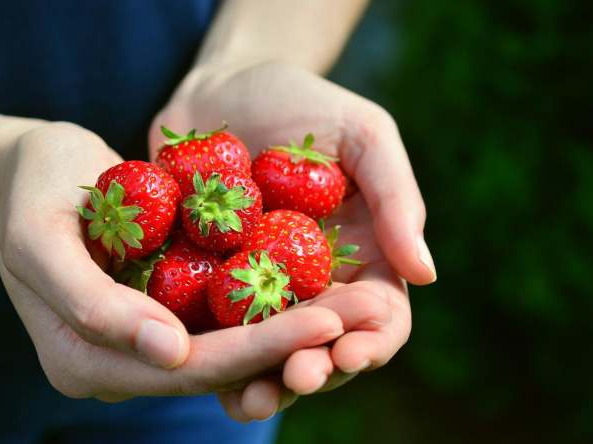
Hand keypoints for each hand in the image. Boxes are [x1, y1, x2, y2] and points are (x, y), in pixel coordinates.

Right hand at [0, 122, 344, 407]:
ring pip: (228, 347)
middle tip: (359, 315)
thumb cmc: (31, 192)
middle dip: (290, 344)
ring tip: (358, 306)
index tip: (323, 322)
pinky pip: (223, 317)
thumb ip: (92, 304)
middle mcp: (119, 366)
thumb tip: (170, 354)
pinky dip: (268, 306)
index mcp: (83, 362)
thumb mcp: (40, 241)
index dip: (255, 350)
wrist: (32, 168)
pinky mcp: (163, 310)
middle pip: (217, 367)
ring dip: (292, 330)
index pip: (184, 368)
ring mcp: (144, 342)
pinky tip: (320, 286)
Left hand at [150, 61, 434, 419]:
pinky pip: (208, 326)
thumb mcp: (363, 135)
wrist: (221, 88)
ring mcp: (255, 288)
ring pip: (264, 352)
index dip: (370, 343)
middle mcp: (310, 284)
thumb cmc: (303, 103)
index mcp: (359, 258)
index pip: (378, 318)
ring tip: (246, 398)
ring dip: (259, 380)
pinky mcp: (203, 283)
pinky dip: (205, 352)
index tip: (349, 353)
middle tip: (294, 381)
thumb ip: (397, 198)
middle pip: (320, 346)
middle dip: (312, 371)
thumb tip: (425, 273)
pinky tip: (191, 366)